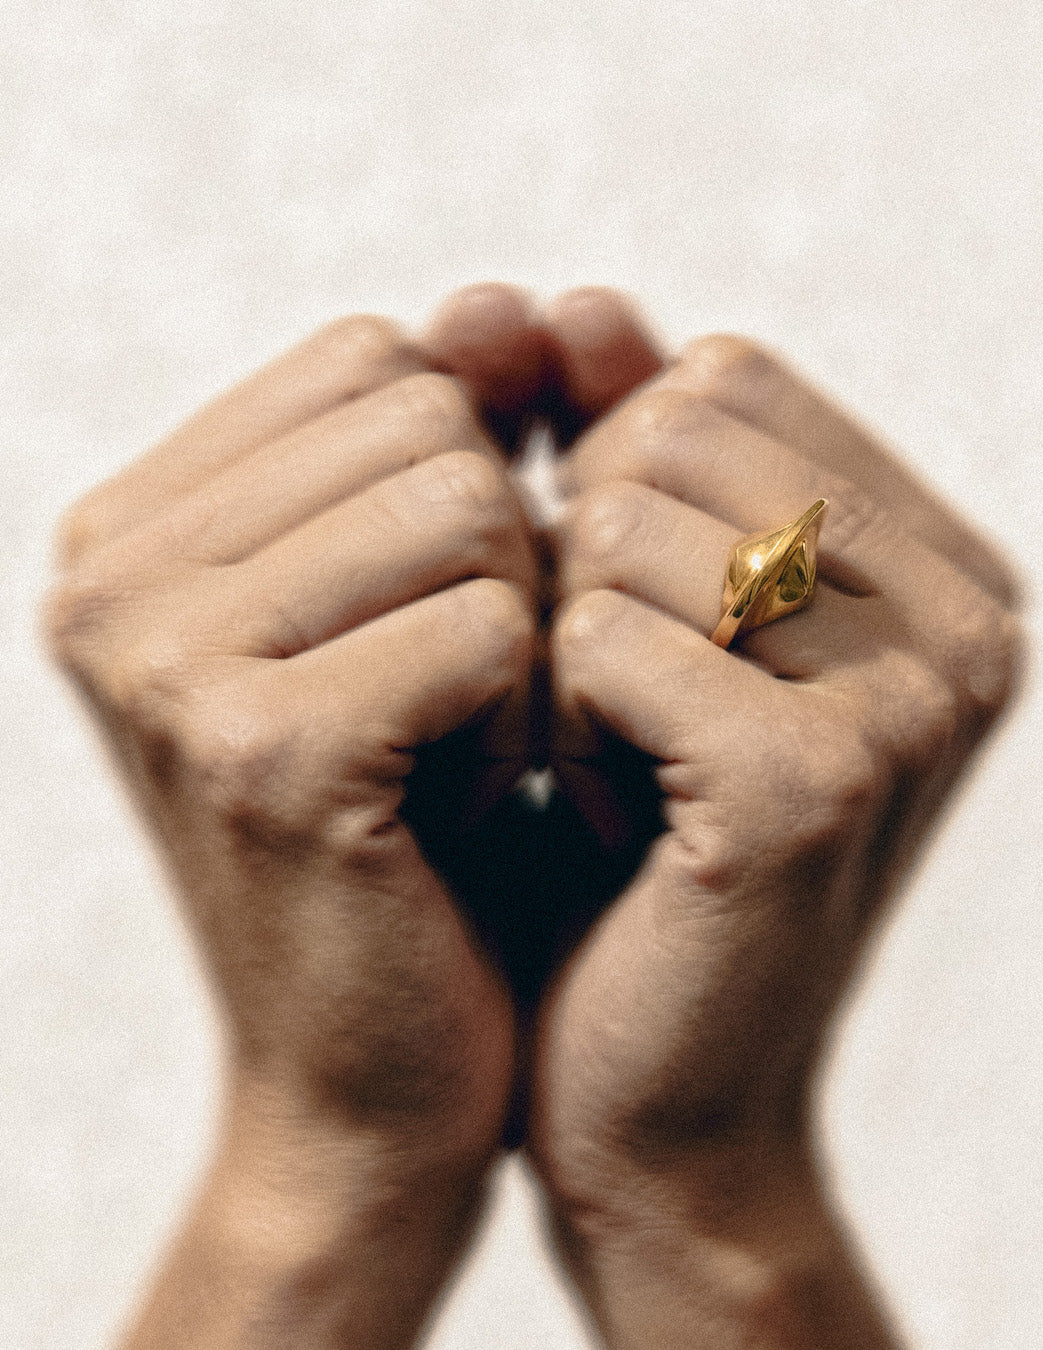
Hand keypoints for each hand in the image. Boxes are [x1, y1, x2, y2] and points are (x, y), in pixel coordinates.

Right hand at [45, 313, 539, 1348]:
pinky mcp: (256, 751)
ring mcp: (162, 658)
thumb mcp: (424, 606)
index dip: (468, 472)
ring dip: (517, 630)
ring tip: (462, 746)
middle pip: (424, 415)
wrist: (380, 1078)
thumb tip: (510, 292)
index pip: (378, 360)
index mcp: (135, 525)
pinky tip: (472, 802)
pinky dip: (525, 712)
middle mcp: (113, 573)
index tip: (442, 614)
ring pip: (466, 503)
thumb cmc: (419, 833)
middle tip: (458, 697)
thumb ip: (461, 435)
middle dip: (497, 553)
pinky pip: (488, 622)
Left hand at [534, 335, 1022, 1345]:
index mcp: (942, 560)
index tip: (622, 622)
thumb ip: (616, 449)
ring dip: (563, 636)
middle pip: (680, 426)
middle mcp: (967, 612)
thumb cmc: (632, 849)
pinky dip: (552, 713)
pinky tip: (595, 806)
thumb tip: (572, 295)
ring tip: (606, 756)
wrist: (649, 1092)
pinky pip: (600, 634)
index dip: (615, 480)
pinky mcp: (817, 783)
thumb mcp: (632, 621)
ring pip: (630, 521)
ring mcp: (915, 696)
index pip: (721, 378)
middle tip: (605, 697)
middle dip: (589, 552)